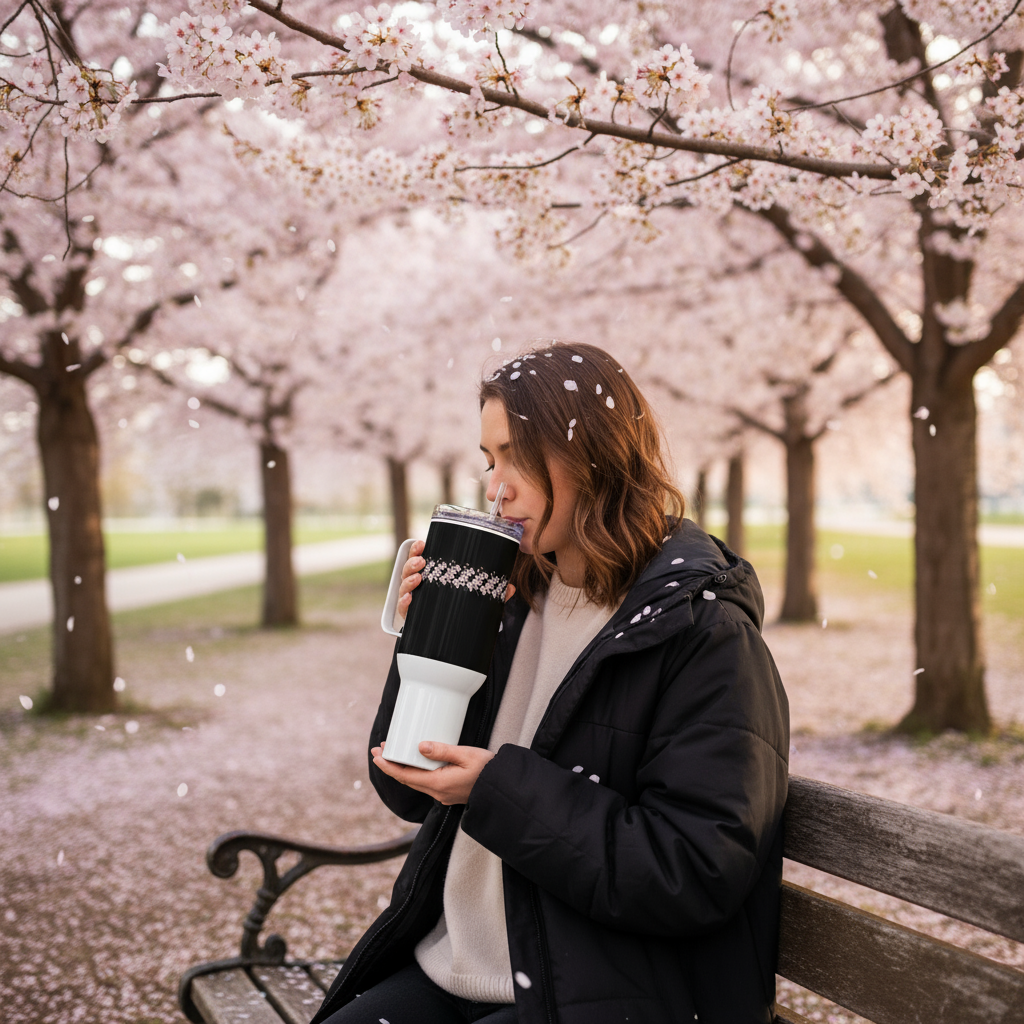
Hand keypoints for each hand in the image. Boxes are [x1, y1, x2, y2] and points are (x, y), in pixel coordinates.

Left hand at [371, 740, 494, 804]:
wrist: (503, 788)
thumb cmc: (488, 770)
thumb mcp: (466, 755)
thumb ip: (442, 750)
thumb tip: (420, 746)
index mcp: (438, 784)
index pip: (405, 776)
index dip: (388, 766)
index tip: (376, 755)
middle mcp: (437, 792)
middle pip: (407, 779)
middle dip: (391, 765)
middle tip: (379, 750)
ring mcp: (442, 794)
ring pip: (415, 781)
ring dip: (402, 768)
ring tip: (393, 753)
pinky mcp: (448, 792)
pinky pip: (425, 782)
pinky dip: (414, 772)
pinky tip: (414, 762)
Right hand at [397, 540, 515, 617]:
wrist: (448, 637)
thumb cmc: (457, 609)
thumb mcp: (474, 597)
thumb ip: (490, 592)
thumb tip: (510, 588)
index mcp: (430, 576)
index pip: (419, 559)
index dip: (417, 550)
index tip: (423, 543)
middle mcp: (418, 587)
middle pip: (408, 571)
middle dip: (412, 563)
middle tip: (422, 561)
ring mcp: (414, 601)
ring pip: (404, 587)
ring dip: (409, 580)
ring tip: (418, 578)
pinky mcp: (411, 617)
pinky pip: (404, 609)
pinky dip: (404, 603)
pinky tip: (410, 599)